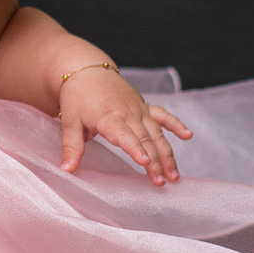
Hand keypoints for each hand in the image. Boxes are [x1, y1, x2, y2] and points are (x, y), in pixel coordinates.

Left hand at [58, 67, 190, 185]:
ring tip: (174, 175)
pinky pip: (163, 115)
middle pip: (144, 139)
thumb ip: (71, 147)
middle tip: (160, 181)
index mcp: (107, 116)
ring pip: (156, 132)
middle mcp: (127, 112)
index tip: (145, 162)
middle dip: (155, 161)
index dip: (135, 148)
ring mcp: (138, 109)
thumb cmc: (76, 97)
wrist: (86, 70)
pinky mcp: (144, 106)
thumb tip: (65, 170)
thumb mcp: (69, 121)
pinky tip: (188, 136)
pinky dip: (176, 124)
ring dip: (167, 153)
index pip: (123, 134)